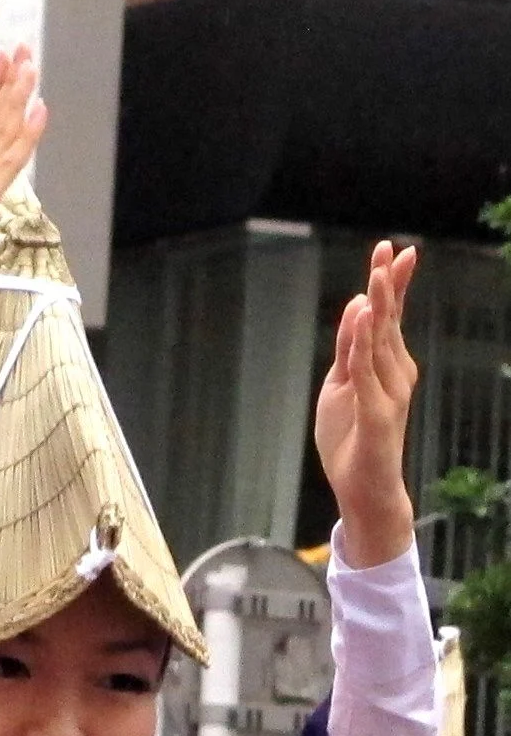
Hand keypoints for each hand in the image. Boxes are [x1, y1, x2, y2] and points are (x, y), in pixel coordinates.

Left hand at [316, 239, 418, 567]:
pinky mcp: (378, 413)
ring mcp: (389, 392)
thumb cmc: (353, 439)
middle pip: (389, 321)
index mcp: (386, 366)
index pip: (388, 318)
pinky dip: (362, 343)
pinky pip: (367, 372)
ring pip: (381, 341)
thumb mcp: (340, 387)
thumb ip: (347, 351)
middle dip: (389, 284)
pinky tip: (362, 318)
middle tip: (390, 248)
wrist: (365, 487)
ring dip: (379, 306)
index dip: (390, 284)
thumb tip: (356, 310)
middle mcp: (395, 373)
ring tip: (377, 274)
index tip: (391, 250)